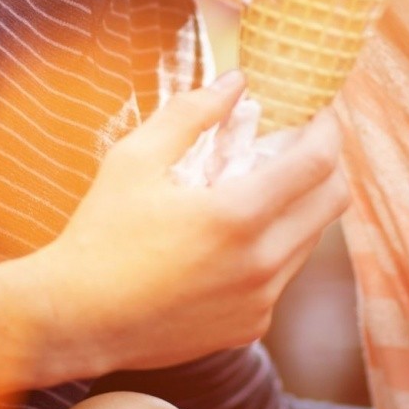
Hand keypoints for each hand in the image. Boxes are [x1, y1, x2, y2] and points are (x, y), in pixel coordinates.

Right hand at [35, 72, 350, 375]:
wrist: (75, 320)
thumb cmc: (99, 235)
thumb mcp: (135, 159)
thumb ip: (190, 113)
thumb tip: (235, 82)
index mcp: (238, 216)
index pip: (319, 162)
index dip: (328, 128)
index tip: (318, 111)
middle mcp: (261, 263)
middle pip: (332, 202)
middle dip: (326, 164)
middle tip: (297, 144)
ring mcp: (260, 301)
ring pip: (309, 240)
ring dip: (297, 207)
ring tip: (256, 187)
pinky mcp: (249, 327)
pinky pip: (282, 276)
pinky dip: (272, 248)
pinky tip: (230, 238)